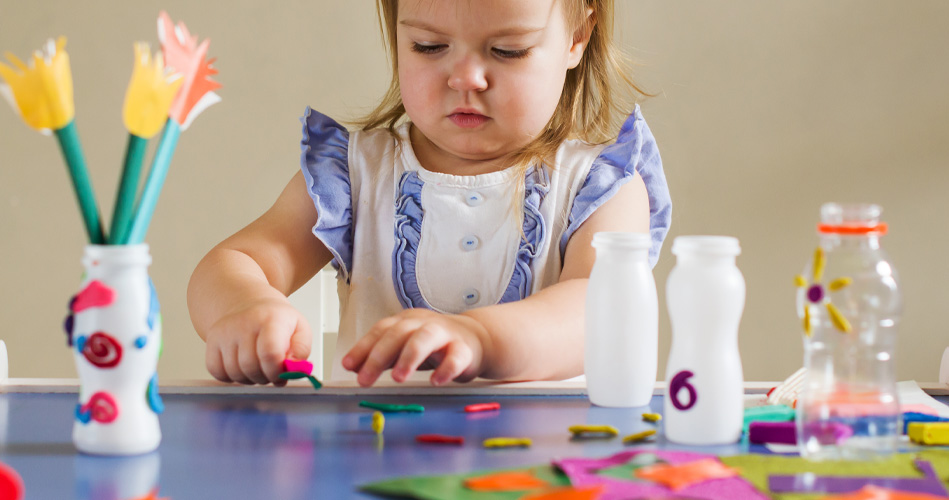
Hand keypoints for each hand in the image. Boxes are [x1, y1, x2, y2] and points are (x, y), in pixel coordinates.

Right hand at [204, 298, 311, 384]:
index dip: (276, 371)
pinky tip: (241, 367)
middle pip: (251, 366)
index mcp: (270, 319)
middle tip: (271, 372)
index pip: (270, 353)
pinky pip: (217, 371)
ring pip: (234, 372)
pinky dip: (230, 377)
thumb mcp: (300, 328)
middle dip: (265, 377)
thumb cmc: (276, 319)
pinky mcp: (211, 340)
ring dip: (249, 379)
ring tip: (258, 368)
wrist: (249, 303)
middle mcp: (244, 323)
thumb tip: (292, 368)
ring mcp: (225, 332)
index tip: (282, 373)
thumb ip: (301, 350)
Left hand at [341, 308, 487, 386]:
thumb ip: (382, 355)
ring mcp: (446, 334)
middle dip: (379, 355)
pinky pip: (456, 356)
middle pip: (399, 332)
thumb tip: (353, 366)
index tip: (347, 365)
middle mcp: (424, 324)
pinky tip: (435, 380)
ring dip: (410, 356)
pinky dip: (446, 368)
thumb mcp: (405, 347)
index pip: (381, 330)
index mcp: (407, 322)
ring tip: (398, 378)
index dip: (363, 347)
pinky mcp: (465, 349)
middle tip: (364, 379)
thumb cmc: (435, 344)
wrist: (476, 339)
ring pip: (426, 338)